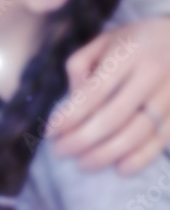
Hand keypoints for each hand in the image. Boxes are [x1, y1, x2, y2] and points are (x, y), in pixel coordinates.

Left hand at [47, 17, 169, 173]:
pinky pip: (162, 140)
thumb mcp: (104, 40)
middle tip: (60, 151)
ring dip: (107, 154)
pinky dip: (141, 158)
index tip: (50, 131)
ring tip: (83, 164)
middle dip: (82, 139)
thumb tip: (72, 100)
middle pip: (114, 117)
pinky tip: (120, 168)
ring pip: (138, 133)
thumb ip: (81, 65)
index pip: (94, 92)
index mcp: (129, 55)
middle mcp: (152, 76)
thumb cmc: (136, 40)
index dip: (70, 115)